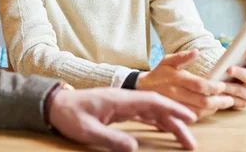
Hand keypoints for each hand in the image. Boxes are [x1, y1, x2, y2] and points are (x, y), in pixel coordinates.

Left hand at [49, 87, 197, 151]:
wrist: (55, 104)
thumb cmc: (69, 115)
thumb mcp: (88, 130)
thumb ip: (111, 139)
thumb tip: (135, 148)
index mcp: (119, 99)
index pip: (152, 101)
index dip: (173, 109)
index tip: (190, 118)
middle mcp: (124, 99)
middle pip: (156, 107)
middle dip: (176, 121)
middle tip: (191, 141)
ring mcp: (121, 103)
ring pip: (151, 111)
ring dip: (168, 123)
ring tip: (183, 138)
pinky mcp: (117, 109)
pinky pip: (142, 114)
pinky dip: (155, 121)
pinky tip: (163, 129)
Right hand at [136, 50, 234, 118]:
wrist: (142, 89)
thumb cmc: (159, 73)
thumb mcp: (167, 60)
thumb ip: (182, 56)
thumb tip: (196, 51)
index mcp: (176, 79)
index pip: (199, 85)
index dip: (214, 87)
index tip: (222, 85)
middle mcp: (176, 93)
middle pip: (202, 101)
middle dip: (219, 101)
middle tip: (229, 99)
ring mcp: (176, 105)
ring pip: (200, 112)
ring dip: (214, 109)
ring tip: (224, 103)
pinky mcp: (175, 114)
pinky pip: (193, 117)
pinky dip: (205, 114)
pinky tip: (211, 108)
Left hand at [222, 45, 245, 107]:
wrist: (227, 79)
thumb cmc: (235, 64)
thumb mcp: (240, 55)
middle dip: (241, 74)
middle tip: (229, 69)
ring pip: (241, 92)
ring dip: (230, 87)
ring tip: (218, 83)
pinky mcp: (240, 104)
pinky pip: (233, 102)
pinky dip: (224, 97)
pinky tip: (216, 93)